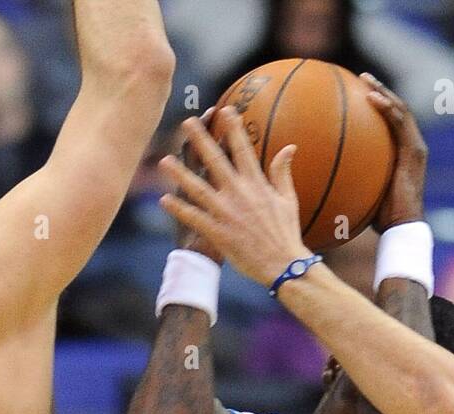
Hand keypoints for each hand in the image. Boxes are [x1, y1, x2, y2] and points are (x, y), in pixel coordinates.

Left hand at [160, 110, 309, 290]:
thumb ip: (282, 172)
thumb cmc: (286, 233)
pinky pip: (195, 218)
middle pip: (215, 161)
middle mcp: (239, 194)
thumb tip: (289, 147)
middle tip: (186, 122)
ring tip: (164, 160)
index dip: (233, 128)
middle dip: (200, 140)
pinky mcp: (218, 233)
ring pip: (199, 188)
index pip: (243, 149)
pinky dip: (179, 210)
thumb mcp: (288, 199)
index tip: (225, 109)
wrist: (282, 265)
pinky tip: (164, 200)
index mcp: (256, 184)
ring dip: (180, 174)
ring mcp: (226, 213)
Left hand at [361, 74, 425, 229]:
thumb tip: (321, 176)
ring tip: (366, 80)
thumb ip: (350, 178)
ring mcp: (415, 147)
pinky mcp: (414, 152)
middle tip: (362, 77)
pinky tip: (372, 99)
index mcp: (402, 152)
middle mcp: (411, 146)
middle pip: (397, 109)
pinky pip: (400, 124)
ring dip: (383, 92)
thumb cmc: (379, 218)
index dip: (378, 103)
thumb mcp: (362, 191)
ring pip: (400, 110)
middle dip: (380, 90)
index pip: (392, 121)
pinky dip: (388, 109)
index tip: (359, 92)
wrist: (400, 227)